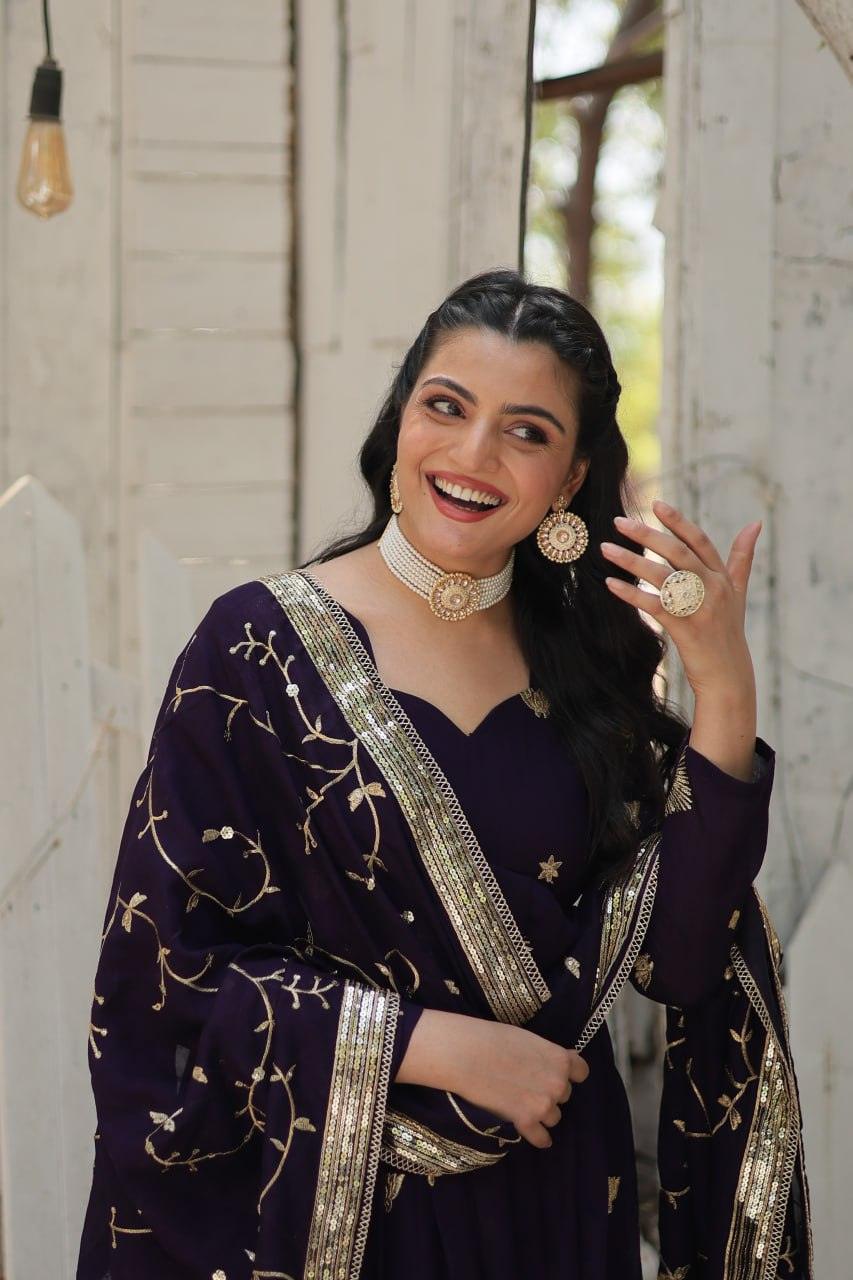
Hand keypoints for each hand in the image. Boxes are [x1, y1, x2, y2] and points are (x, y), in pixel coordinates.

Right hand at [397, 1009, 589, 1148]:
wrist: (465, 1054)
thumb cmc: (493, 1039)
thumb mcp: (528, 1039)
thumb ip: (547, 1054)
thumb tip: (563, 1059)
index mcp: (560, 1058)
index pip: (581, 1072)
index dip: (569, 1073)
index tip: (557, 1074)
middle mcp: (558, 1083)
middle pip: (564, 1095)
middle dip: (549, 1092)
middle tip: (527, 1085)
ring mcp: (543, 1104)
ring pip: (553, 1117)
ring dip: (541, 1112)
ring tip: (521, 1103)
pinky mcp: (525, 1121)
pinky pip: (541, 1138)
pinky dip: (538, 1137)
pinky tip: (534, 1135)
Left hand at [600, 499, 760, 699]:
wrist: (728, 676)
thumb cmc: (728, 633)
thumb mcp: (737, 593)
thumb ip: (742, 558)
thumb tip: (755, 524)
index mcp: (723, 577)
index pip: (700, 541)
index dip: (678, 522)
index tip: (656, 504)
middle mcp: (714, 589)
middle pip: (678, 553)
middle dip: (647, 535)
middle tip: (619, 522)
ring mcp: (700, 609)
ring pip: (662, 576)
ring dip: (631, 560)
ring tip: (606, 549)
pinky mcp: (685, 629)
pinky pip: (654, 605)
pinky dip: (631, 593)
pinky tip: (611, 584)